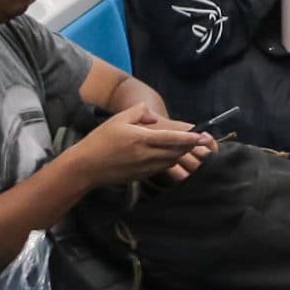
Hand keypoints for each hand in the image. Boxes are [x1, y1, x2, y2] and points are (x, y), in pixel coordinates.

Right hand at [60, 104, 209, 190]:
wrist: (86, 167)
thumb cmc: (100, 140)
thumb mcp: (118, 119)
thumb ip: (139, 113)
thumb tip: (154, 117)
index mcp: (141, 139)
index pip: (172, 139)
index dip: (190, 138)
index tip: (203, 136)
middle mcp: (146, 155)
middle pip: (176, 151)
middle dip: (190, 146)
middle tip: (203, 141)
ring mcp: (145, 167)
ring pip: (171, 161)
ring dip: (181, 153)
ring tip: (189, 146)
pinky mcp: (142, 176)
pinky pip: (162, 168)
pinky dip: (170, 161)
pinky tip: (171, 155)